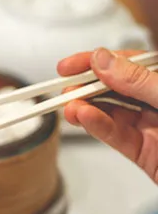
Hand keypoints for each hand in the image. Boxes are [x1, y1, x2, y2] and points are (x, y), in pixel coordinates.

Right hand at [58, 48, 157, 182]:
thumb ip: (140, 81)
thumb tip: (106, 61)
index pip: (131, 64)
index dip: (99, 60)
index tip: (74, 63)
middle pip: (117, 88)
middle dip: (89, 87)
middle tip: (65, 87)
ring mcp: (153, 127)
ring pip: (112, 113)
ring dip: (89, 109)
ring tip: (72, 106)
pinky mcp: (145, 153)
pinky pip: (116, 136)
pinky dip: (98, 127)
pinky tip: (86, 119)